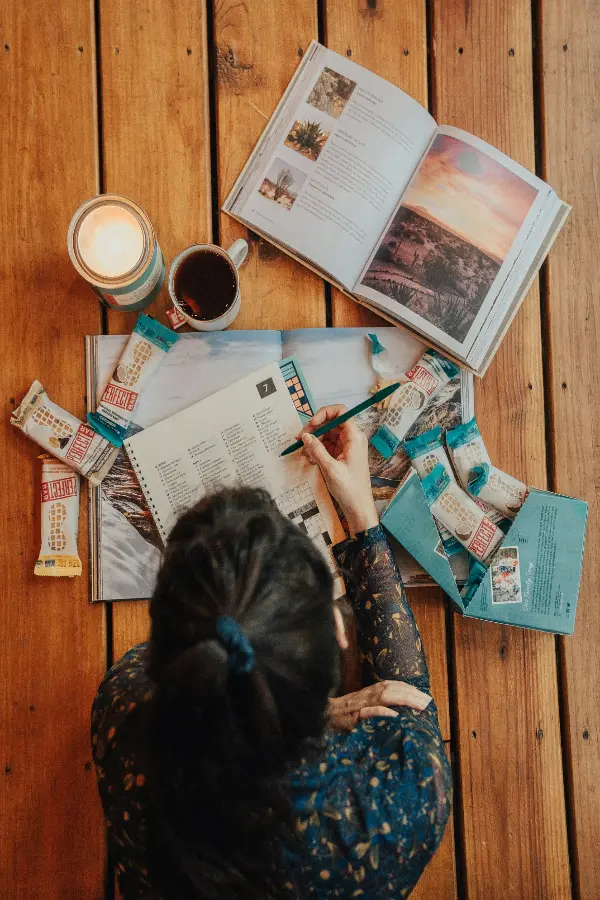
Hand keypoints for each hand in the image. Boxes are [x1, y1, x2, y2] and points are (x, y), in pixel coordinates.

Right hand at [298, 406, 378, 535]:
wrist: (358, 507)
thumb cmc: (350, 489)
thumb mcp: (330, 468)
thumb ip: (317, 450)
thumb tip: (305, 436)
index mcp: (354, 437)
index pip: (340, 412)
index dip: (324, 413)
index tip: (311, 424)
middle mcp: (352, 438)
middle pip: (331, 423)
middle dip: (314, 429)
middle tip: (300, 439)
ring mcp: (347, 447)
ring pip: (327, 435)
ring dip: (313, 441)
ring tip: (303, 453)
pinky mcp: (342, 455)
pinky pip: (327, 446)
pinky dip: (317, 450)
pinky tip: (309, 459)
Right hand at [327, 680, 431, 731]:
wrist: (319, 717)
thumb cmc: (339, 714)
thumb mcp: (358, 707)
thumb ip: (374, 706)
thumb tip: (394, 711)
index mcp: (367, 693)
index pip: (391, 685)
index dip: (408, 688)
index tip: (423, 695)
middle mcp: (365, 696)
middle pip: (391, 689)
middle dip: (411, 694)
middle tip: (427, 702)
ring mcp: (359, 706)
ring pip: (383, 697)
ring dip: (403, 700)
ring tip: (419, 706)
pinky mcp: (352, 718)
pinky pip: (368, 713)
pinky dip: (381, 713)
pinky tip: (395, 716)